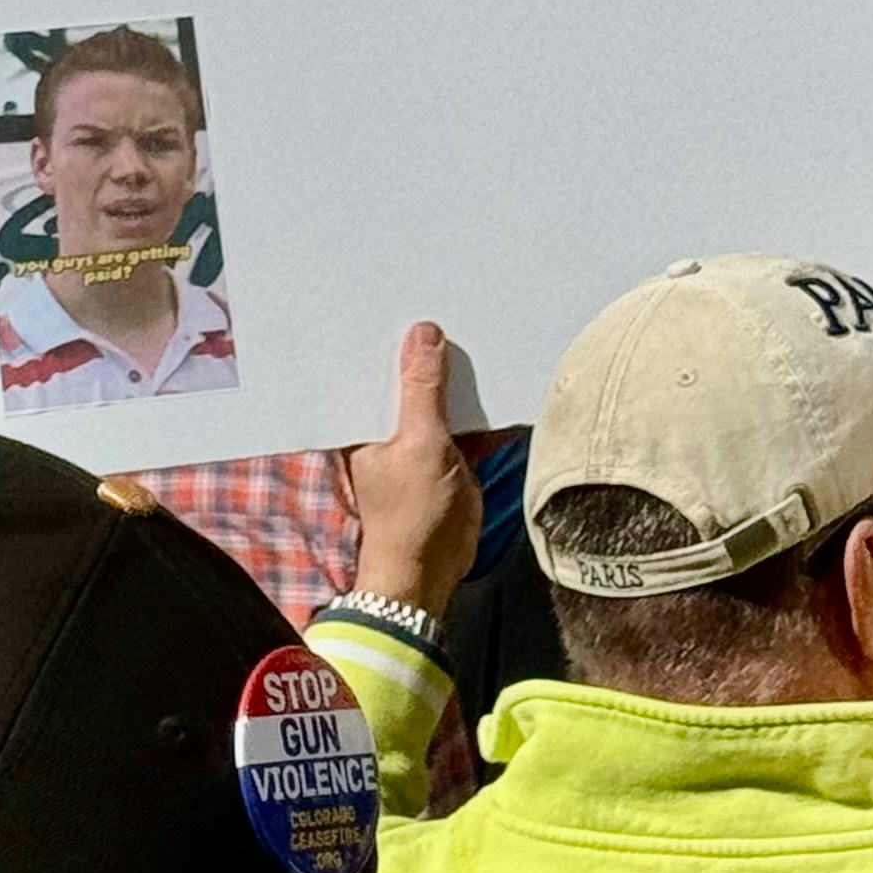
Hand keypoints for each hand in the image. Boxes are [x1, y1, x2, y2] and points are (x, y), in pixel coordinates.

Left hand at [338, 322, 482, 620]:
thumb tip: (423, 333)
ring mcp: (421, 443)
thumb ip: (424, 390)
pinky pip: (467, 424)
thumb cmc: (412, 514)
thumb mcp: (420, 444)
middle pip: (413, 380)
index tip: (413, 297)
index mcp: (367, 423)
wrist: (428, 575)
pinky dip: (484, 410)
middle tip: (459, 304)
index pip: (378, 368)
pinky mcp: (449, 459)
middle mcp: (389, 429)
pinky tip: (505, 378)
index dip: (395, 338)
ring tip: (485, 328)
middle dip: (434, 353)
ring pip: (444, 400)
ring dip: (463, 379)